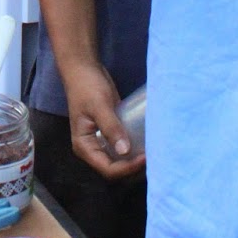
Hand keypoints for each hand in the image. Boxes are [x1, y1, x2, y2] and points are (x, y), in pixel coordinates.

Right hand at [62, 61, 145, 179]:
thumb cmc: (87, 87)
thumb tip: (125, 151)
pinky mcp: (110, 133)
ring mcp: (101, 141)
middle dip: (133, 167)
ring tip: (153, 153)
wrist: (83, 69)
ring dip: (135, 160)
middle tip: (153, 157)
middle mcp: (92, 148)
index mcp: (84, 146)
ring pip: (120, 160)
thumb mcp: (99, 106)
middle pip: (115, 169)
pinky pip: (123, 148)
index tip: (145, 157)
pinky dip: (135, 149)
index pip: (108, 169)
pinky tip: (148, 144)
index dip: (127, 168)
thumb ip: (111, 127)